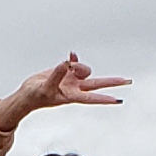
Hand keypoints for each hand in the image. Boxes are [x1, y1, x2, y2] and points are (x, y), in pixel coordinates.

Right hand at [4, 54, 132, 123]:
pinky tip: (71, 56)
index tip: (117, 100)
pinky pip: (74, 62)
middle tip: (128, 81)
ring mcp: (71, 80)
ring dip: (78, 65)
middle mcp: (75, 88)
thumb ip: (56, 75)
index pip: (92, 97)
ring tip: (66, 64)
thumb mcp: (45, 88)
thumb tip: (66, 64)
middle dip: (112, 82)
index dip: (104, 98)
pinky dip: (74, 59)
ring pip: (84, 70)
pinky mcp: (65, 72)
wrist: (27, 94)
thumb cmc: (34, 97)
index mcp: (72, 96)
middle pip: (98, 84)